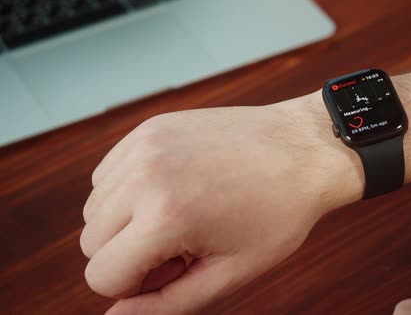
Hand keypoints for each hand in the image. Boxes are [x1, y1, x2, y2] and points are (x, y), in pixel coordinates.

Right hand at [80, 97, 363, 313]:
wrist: (305, 149)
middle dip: (130, 254)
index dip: (136, 284)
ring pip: (96, 207)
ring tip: (182, 212)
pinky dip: (129, 189)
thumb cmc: (278, 213)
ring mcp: (145, 145)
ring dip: (127, 221)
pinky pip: (109, 173)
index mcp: (165, 217)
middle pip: (91, 241)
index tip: (178, 267)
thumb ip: (166, 304)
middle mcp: (145, 175)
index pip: (100, 275)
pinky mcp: (150, 127)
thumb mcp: (230, 272)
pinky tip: (174, 187)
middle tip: (185, 241)